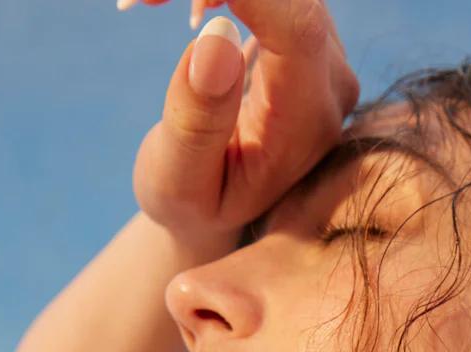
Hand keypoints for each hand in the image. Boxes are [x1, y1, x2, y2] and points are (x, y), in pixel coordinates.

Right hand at [129, 0, 359, 241]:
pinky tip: (173, 5)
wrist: (222, 212)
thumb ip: (197, 121)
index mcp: (308, 124)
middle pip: (289, 0)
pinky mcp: (307, 40)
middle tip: (139, 0)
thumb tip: (218, 37)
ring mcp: (326, 61)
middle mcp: (331, 86)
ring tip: (146, 2)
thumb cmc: (197, 203)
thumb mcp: (181, 182)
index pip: (296, 29)